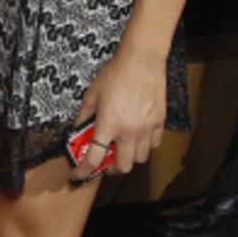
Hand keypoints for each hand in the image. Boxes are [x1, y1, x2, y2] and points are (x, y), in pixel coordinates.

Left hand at [69, 46, 166, 180]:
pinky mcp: (159, 122)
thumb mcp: (91, 95)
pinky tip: (138, 137)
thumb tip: (77, 129)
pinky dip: (145, 146)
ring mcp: (146, 129)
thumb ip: (84, 116)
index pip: (95, 158)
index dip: (84, 171)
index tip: (78, 174)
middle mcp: (129, 132)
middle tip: (104, 161)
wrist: (141, 62)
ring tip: (121, 148)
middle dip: (111, 168)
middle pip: (123, 167)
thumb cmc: (115, 75)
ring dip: (129, 158)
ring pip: (140, 158)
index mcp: (108, 125)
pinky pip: (154, 144)